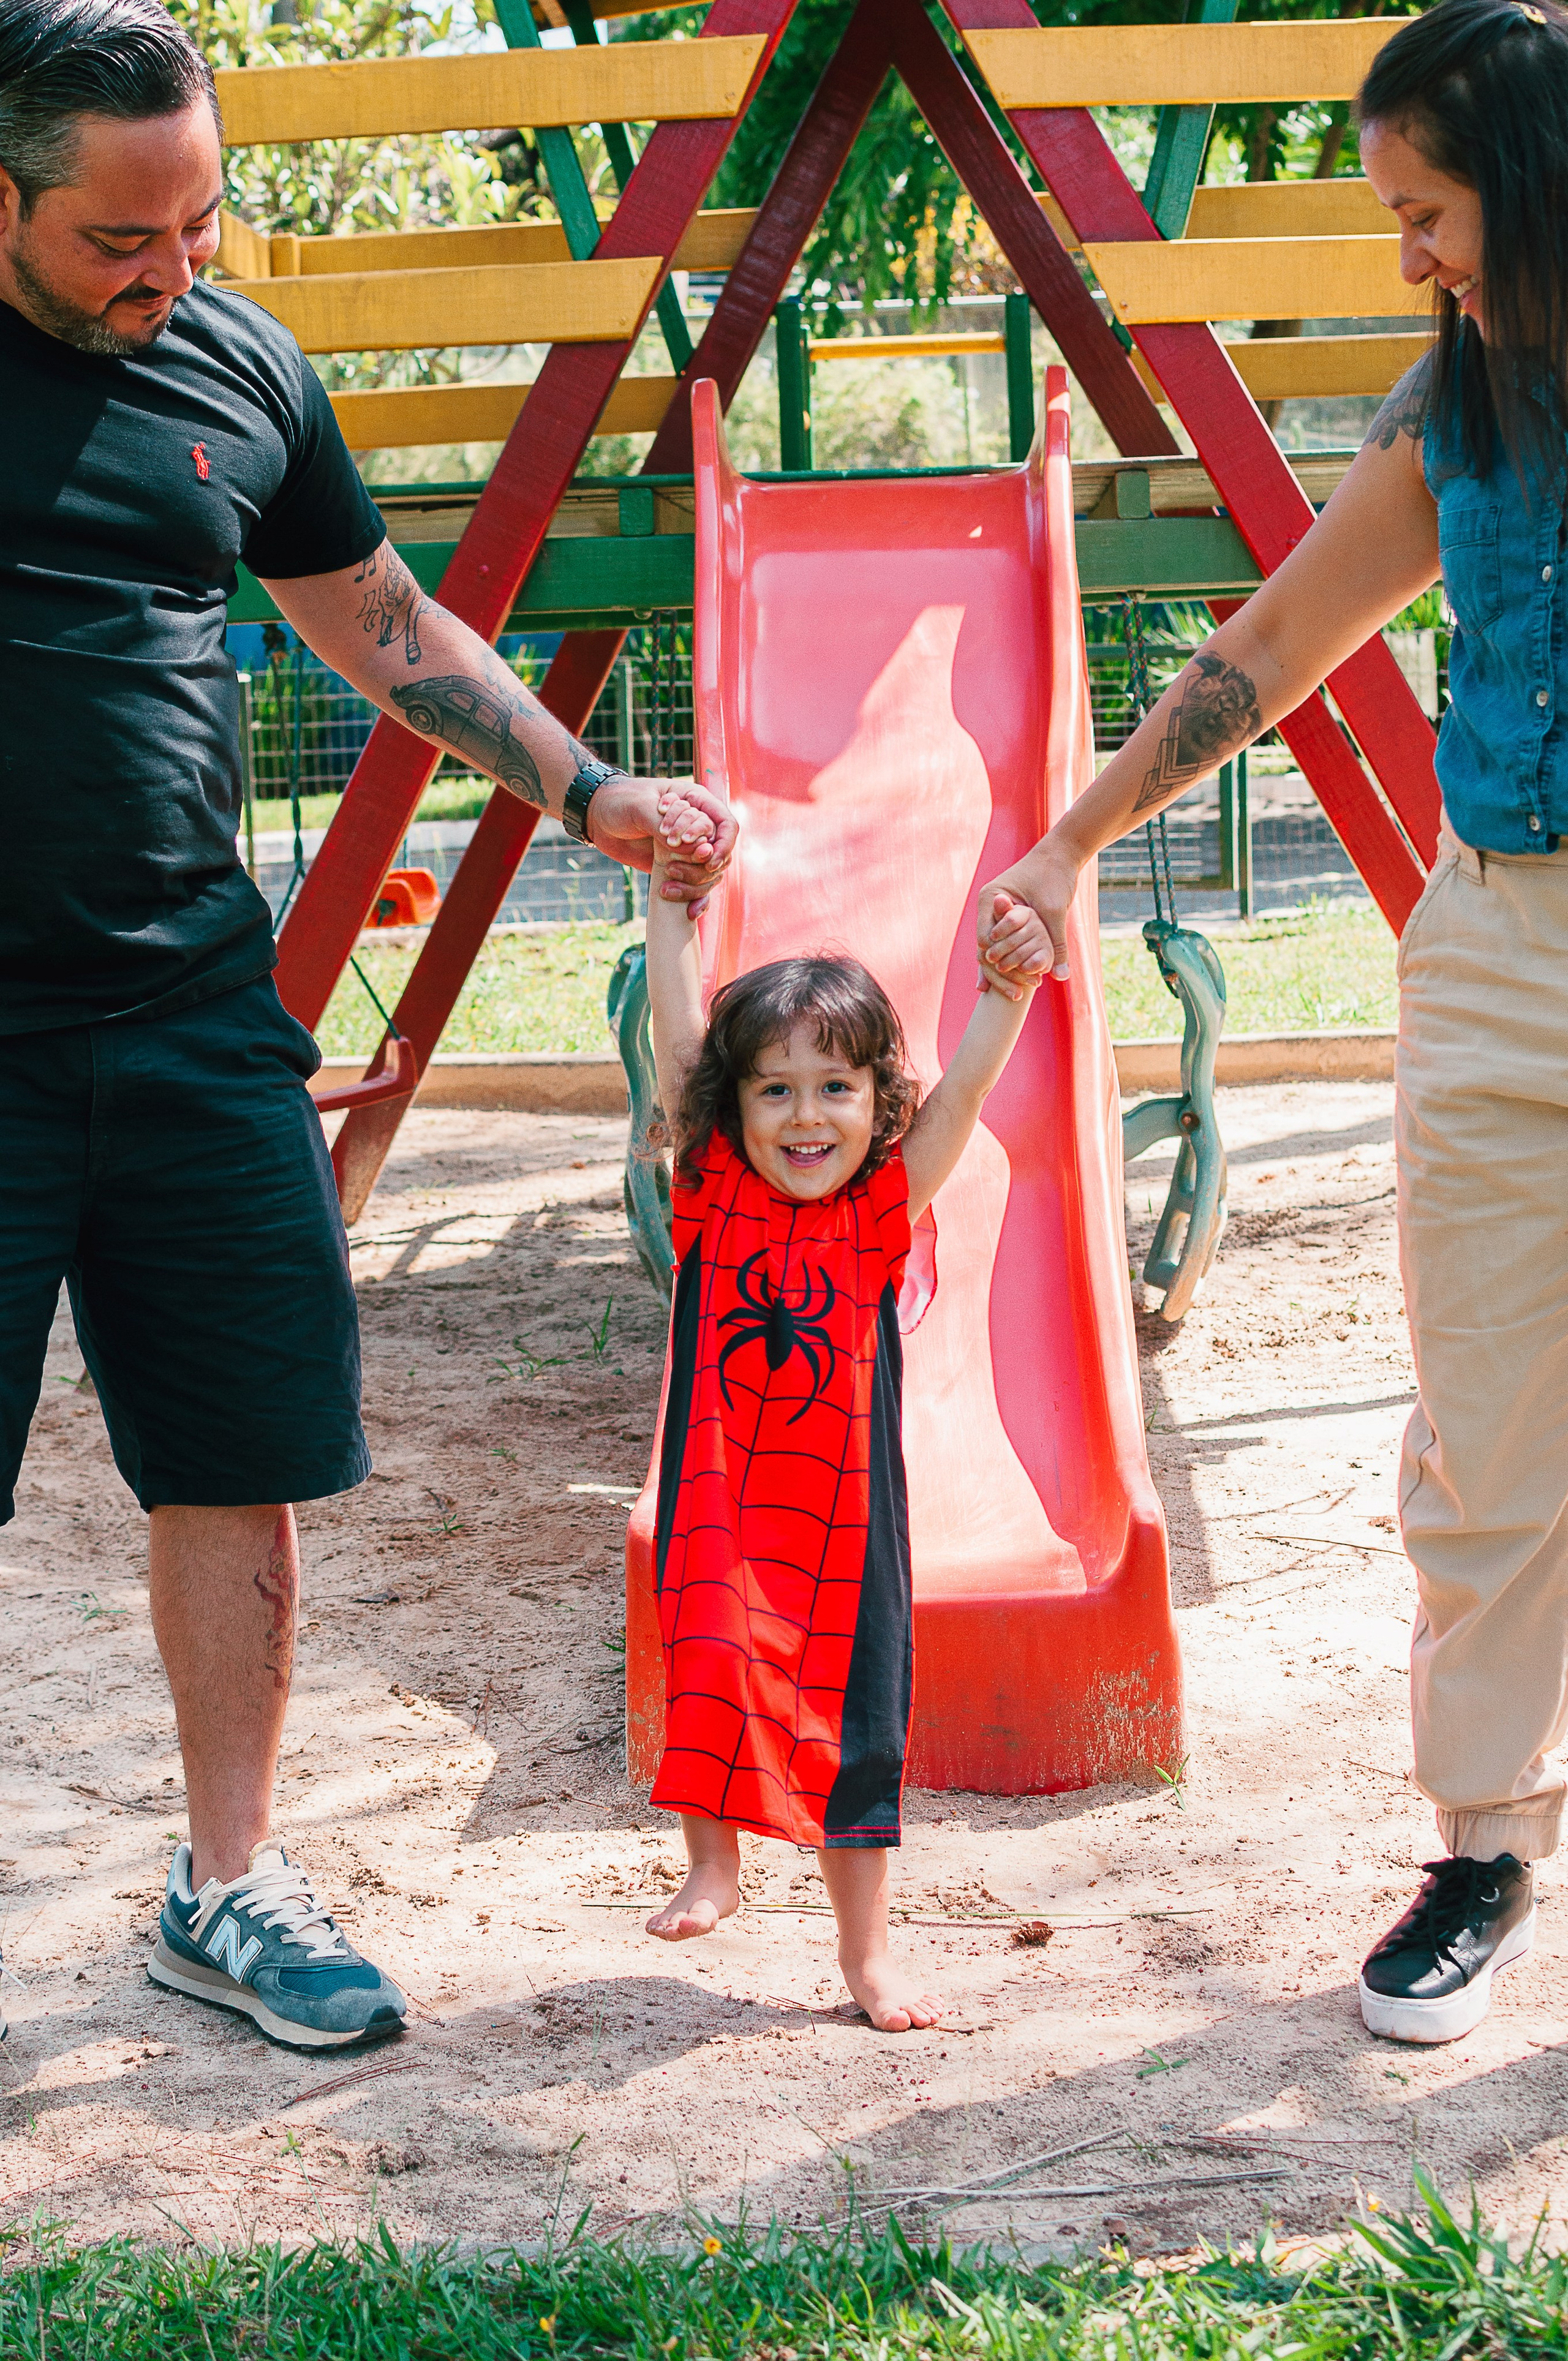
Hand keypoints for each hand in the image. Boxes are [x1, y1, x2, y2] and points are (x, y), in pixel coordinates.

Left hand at [589, 777, 733, 916]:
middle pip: (721, 854)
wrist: (598, 817)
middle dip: (701, 869)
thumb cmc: (620, 801)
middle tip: (671, 870)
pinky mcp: (678, 866)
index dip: (723, 844)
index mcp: (696, 802)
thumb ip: (667, 827)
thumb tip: (693, 852)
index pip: (727, 825)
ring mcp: (688, 849)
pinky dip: (696, 901)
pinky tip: (690, 913)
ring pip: (709, 875)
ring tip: (665, 889)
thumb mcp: (641, 807)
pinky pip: (696, 887)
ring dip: (694, 887)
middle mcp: (698, 827)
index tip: (705, 858)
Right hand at [976, 834, 1080, 992]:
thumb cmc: (1054, 876)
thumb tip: (1061, 976)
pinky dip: (1010, 960)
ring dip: (1004, 970)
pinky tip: (1015, 982)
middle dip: (998, 974)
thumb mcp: (1055, 912)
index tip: (1014, 982)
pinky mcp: (1008, 917)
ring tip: (1014, 995)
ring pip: (993, 948)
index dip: (997, 964)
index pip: (985, 940)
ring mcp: (996, 912)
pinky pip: (1004, 943)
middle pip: (985, 948)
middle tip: (1014, 996)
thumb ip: (1056, 944)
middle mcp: (989, 906)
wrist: (1060, 854)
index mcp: (991, 899)